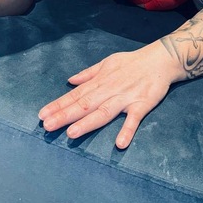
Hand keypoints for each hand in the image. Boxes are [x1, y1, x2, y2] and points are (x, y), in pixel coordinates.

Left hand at [38, 42, 181, 148]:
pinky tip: (119, 143)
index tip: (42, 114)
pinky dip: (127, 130)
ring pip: (104, 112)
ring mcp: (125, 98)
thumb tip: (70, 81)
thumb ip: (88, 73)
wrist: (160, 59)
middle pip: (85, 104)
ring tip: (72, 133)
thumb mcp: (107, 62)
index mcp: (100, 81)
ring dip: (88, 122)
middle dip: (65, 115)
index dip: (59, 104)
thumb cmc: (132, 62)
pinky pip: (134, 119)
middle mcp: (109, 90)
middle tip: (47, 125)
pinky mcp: (142, 104)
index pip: (76, 95)